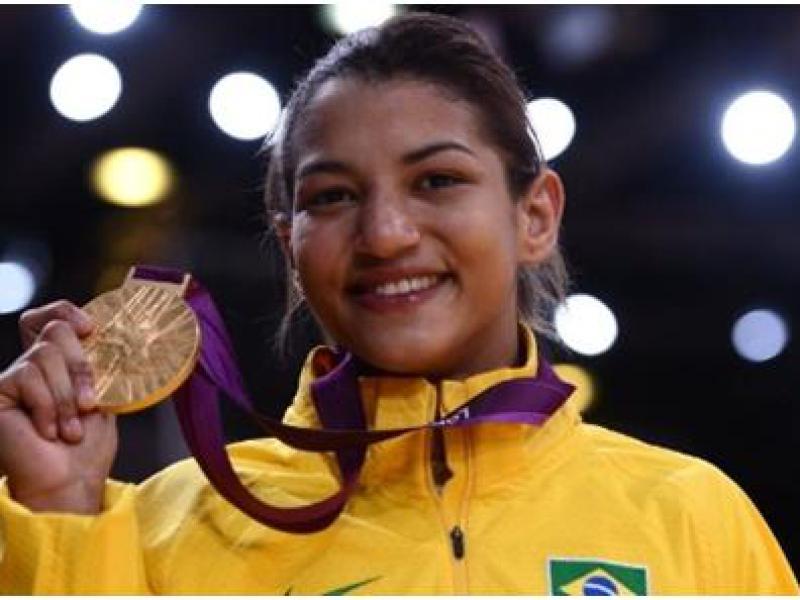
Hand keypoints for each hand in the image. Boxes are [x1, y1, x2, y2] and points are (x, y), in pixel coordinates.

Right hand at [0, 301, 117, 513]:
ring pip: (45, 355)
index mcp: (61, 363)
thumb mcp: (103, 396)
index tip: (90, 329)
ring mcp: (13, 379)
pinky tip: (49, 432)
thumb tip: (104, 334)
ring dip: (66, 395)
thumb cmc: (87, 447)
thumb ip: (99, 364)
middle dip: (81, 367)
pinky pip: (27, 377)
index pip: (50, 316)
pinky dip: (47, 406)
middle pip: (55, 330)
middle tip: (89, 404)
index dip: (66, 312)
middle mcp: (33, 365)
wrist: (70, 481)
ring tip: (71, 428)